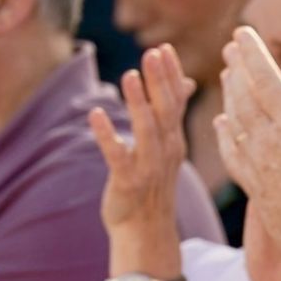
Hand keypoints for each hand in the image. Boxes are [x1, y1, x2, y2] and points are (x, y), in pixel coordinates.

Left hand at [89, 45, 196, 235]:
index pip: (177, 102)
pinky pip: (117, 155)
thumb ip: (172, 115)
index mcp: (175, 141)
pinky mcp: (127, 181)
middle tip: (153, 52)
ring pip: (147, 129)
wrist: (146, 230)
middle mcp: (166, 151)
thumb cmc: (152, 186)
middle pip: (166, 110)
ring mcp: (149, 166)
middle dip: (160, 80)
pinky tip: (96, 114)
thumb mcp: (167, 148)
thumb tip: (185, 84)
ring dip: (139, 101)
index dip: (171, 76)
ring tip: (131, 75)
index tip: (164, 49)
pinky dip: (107, 134)